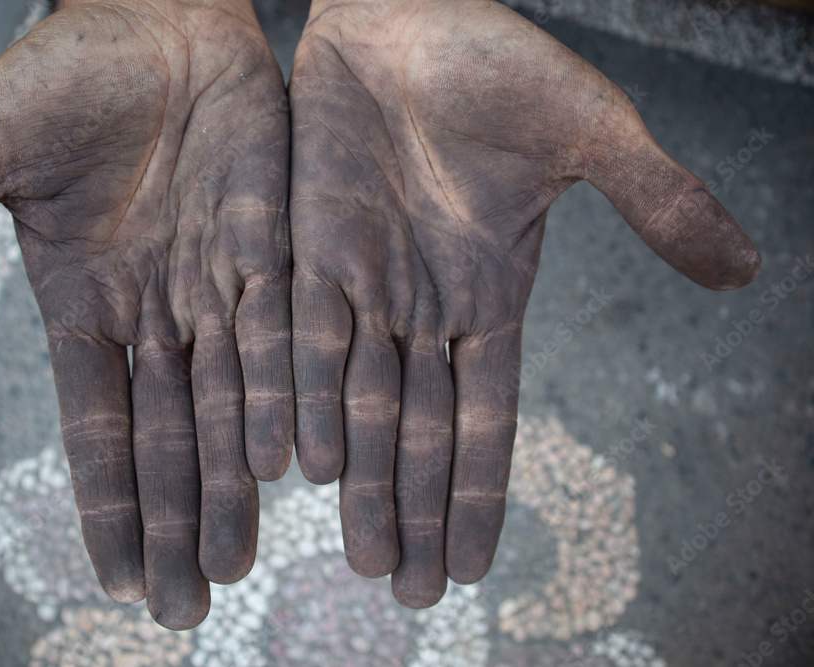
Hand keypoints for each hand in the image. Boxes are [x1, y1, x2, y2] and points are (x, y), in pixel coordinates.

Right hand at [0, 0, 291, 628]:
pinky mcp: (269, 248)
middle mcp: (152, 312)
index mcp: (80, 303)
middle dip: (176, 516)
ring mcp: (213, 285)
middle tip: (187, 602)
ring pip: (226, 402)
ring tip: (235, 558)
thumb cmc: (60, 77)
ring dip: (232, 479)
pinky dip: (282, 394)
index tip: (118, 579)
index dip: (108, 501)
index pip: (93, 424)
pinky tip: (290, 461)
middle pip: (167, 434)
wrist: (152, 17)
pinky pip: (281, 333)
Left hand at [289, 0, 758, 606]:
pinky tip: (302, 465)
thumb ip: (659, 202)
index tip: (471, 566)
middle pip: (420, 431)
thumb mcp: (593, 133)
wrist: (405, 13)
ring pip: (360, 402)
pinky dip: (305, 399)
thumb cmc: (498, 63)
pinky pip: (305, 340)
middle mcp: (422, 306)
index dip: (479, 489)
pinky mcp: (308, 250)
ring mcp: (364, 283)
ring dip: (361, 479)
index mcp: (489, 292)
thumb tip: (749, 272)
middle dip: (414, 508)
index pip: (486, 415)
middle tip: (408, 593)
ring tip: (361, 556)